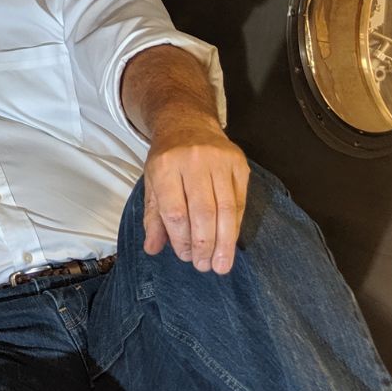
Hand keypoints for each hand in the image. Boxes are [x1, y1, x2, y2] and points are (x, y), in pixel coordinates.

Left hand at [142, 117, 250, 273]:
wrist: (187, 123)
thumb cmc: (167, 159)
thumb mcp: (151, 182)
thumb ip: (153, 216)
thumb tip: (152, 249)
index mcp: (165, 166)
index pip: (175, 211)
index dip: (181, 239)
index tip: (186, 257)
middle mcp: (193, 162)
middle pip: (203, 212)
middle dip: (205, 245)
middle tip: (205, 267)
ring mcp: (219, 161)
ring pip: (226, 208)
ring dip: (225, 241)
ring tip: (221, 264)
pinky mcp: (239, 164)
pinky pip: (240, 201)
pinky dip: (236, 225)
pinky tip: (230, 241)